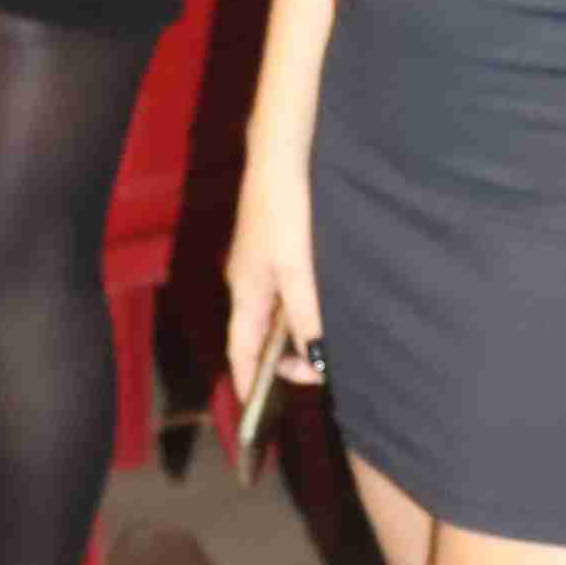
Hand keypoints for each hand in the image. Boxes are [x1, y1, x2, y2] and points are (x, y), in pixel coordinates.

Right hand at [226, 154, 324, 393]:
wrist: (282, 155)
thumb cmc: (283, 209)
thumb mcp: (298, 270)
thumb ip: (306, 316)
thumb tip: (314, 358)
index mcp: (245, 291)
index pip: (239, 349)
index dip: (245, 380)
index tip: (254, 409)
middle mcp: (249, 282)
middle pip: (259, 335)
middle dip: (283, 359)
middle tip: (319, 370)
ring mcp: (263, 264)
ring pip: (278, 314)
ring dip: (298, 333)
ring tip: (326, 346)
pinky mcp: (279, 248)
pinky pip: (289, 292)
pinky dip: (304, 309)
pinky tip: (325, 308)